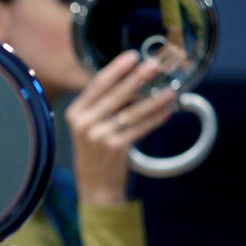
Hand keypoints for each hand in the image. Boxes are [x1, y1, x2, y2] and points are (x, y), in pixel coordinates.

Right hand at [65, 50, 176, 205]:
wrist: (95, 188)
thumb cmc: (95, 155)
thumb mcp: (89, 128)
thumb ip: (102, 107)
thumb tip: (132, 83)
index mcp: (75, 113)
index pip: (96, 85)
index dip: (116, 69)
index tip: (131, 56)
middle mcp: (84, 123)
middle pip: (115, 94)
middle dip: (137, 78)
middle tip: (153, 64)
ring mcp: (98, 136)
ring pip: (132, 111)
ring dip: (154, 99)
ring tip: (170, 89)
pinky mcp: (115, 148)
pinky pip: (140, 128)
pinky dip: (155, 119)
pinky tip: (167, 110)